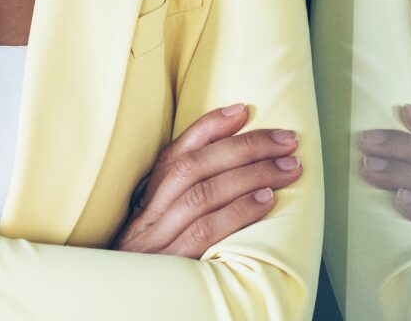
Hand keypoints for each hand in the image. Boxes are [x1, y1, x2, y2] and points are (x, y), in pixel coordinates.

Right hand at [113, 102, 303, 256]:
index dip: (208, 127)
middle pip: (195, 166)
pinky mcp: (174, 262)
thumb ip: (182, 201)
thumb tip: (230, 169)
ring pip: (204, 193)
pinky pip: (206, 230)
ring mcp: (159, 237)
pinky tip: (266, 200)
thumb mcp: (159, 228)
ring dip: (251, 174)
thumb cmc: (151, 263)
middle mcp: (150, 212)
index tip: (242, 111)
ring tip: (287, 167)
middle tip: (287, 140)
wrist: (122, 300)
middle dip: (245, 147)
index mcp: (148, 199)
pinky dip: (239, 211)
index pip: (176, 152)